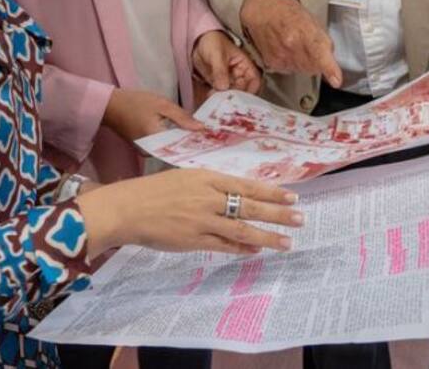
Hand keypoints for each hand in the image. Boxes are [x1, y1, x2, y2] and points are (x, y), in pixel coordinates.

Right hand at [78, 168, 303, 258]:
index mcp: (208, 178)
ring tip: (287, 242)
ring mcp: (203, 220)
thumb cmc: (154, 190)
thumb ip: (210, 186)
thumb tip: (235, 194)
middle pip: (251, 206)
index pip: (248, 185)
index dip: (272, 191)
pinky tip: (256, 251)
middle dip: (279, 213)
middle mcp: (210, 198)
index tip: (292, 196)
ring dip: (267, 236)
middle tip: (300, 218)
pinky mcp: (194, 240)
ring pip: (243, 229)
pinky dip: (242, 248)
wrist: (128, 207)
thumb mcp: (186, 177)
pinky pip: (224, 245)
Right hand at [102, 87, 203, 143]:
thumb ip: (182, 118)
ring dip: (185, 142)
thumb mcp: (162, 105)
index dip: (199, 144)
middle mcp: (151, 152)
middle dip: (194, 144)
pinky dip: (175, 141)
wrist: (111, 106)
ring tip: (203, 136)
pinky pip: (165, 147)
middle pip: (178, 151)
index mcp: (155, 141)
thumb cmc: (136, 102)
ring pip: (171, 149)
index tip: (214, 141)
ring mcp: (147, 152)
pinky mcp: (146, 149)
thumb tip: (201, 129)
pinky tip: (186, 135)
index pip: (182, 148)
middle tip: (213, 139)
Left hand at [193, 30, 262, 93]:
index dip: (251, 89)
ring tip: (216, 96)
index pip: (254, 80)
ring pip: (231, 94)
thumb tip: (223, 86)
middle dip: (235, 96)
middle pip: (243, 90)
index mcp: (245, 64)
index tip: (242, 97)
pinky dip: (216, 97)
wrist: (197, 43)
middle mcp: (239, 74)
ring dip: (225, 97)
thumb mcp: (217, 54)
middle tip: (225, 98)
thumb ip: (220, 70)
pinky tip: (210, 95)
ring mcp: (228, 80)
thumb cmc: (212, 41)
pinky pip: (220, 93)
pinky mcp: (218, 84)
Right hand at [240, 0, 342, 87]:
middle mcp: (292, 45)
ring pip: (303, 70)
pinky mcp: (273, 63)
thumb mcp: (311, 18)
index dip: (329, 68)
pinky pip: (291, 70)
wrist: (262, 11)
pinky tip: (287, 49)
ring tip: (296, 44)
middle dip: (317, 61)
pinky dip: (292, 63)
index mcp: (305, 31)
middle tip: (309, 45)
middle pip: (314, 67)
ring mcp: (282, 56)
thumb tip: (329, 57)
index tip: (336, 80)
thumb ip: (322, 39)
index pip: (320, 52)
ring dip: (304, 62)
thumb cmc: (286, 11)